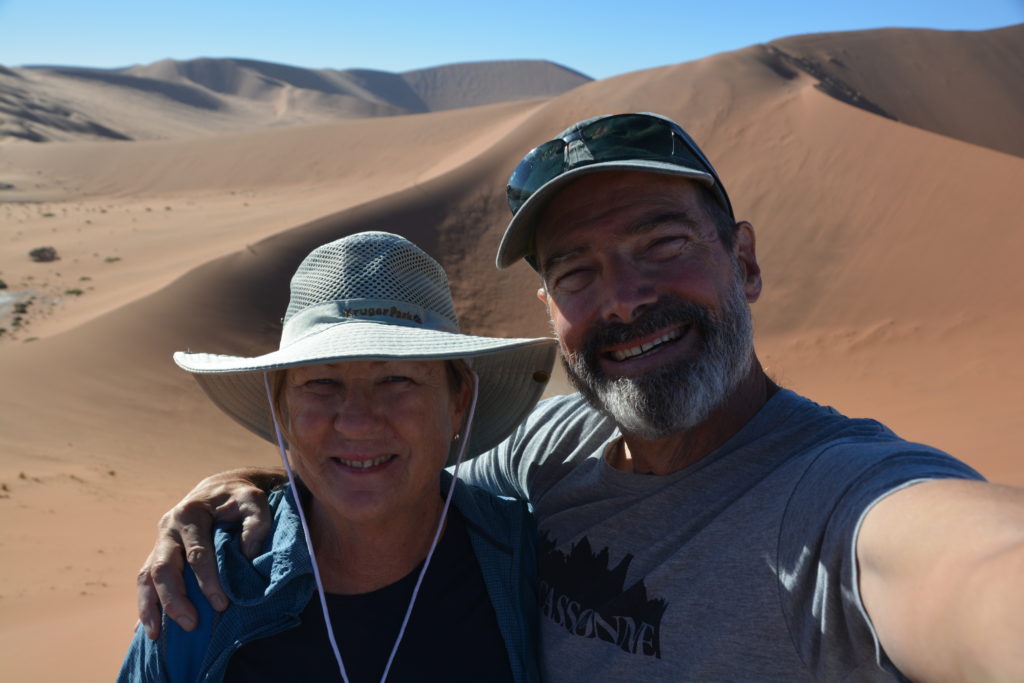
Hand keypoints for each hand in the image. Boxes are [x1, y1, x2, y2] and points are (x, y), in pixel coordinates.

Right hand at [136, 467, 282, 638]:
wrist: (220, 488)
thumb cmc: (239, 498)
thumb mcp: (254, 501)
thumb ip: (256, 523)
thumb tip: (248, 556)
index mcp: (190, 513)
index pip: (196, 553)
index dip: (208, 580)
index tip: (221, 604)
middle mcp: (168, 527)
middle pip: (163, 567)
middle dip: (175, 599)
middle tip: (192, 624)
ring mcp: (159, 541)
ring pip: (146, 576)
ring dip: (150, 607)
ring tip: (156, 635)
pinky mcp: (157, 553)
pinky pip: (144, 581)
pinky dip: (145, 604)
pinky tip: (146, 629)